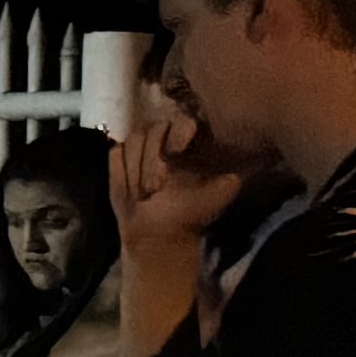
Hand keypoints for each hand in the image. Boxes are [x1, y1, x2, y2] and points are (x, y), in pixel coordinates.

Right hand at [117, 106, 246, 251]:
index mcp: (190, 146)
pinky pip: (115, 152)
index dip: (177, 132)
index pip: (181, 121)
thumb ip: (232, 175)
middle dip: (152, 156)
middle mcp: (164, 143)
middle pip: (152, 129)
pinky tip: (128, 184)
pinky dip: (120, 165)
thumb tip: (240, 159)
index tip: (174, 152)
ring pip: (132, 140)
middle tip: (156, 185)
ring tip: (145, 189)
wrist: (157, 235)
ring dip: (136, 165)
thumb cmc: (189, 214)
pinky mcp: (118, 160)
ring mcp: (139, 151)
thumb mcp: (220, 194)